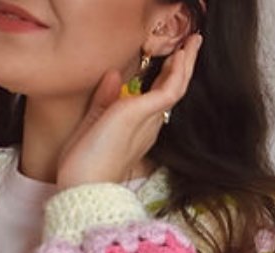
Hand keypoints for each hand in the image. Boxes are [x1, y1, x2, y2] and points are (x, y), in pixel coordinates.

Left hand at [56, 34, 202, 189]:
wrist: (82, 188)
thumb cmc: (82, 168)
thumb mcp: (90, 126)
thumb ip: (103, 101)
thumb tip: (114, 74)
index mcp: (135, 131)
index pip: (154, 100)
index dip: (164, 78)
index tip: (171, 59)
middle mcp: (146, 127)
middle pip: (171, 92)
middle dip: (182, 67)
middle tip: (190, 45)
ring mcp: (146, 121)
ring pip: (175, 88)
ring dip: (185, 64)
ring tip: (193, 41)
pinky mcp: (142, 116)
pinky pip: (169, 90)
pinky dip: (178, 71)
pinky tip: (181, 54)